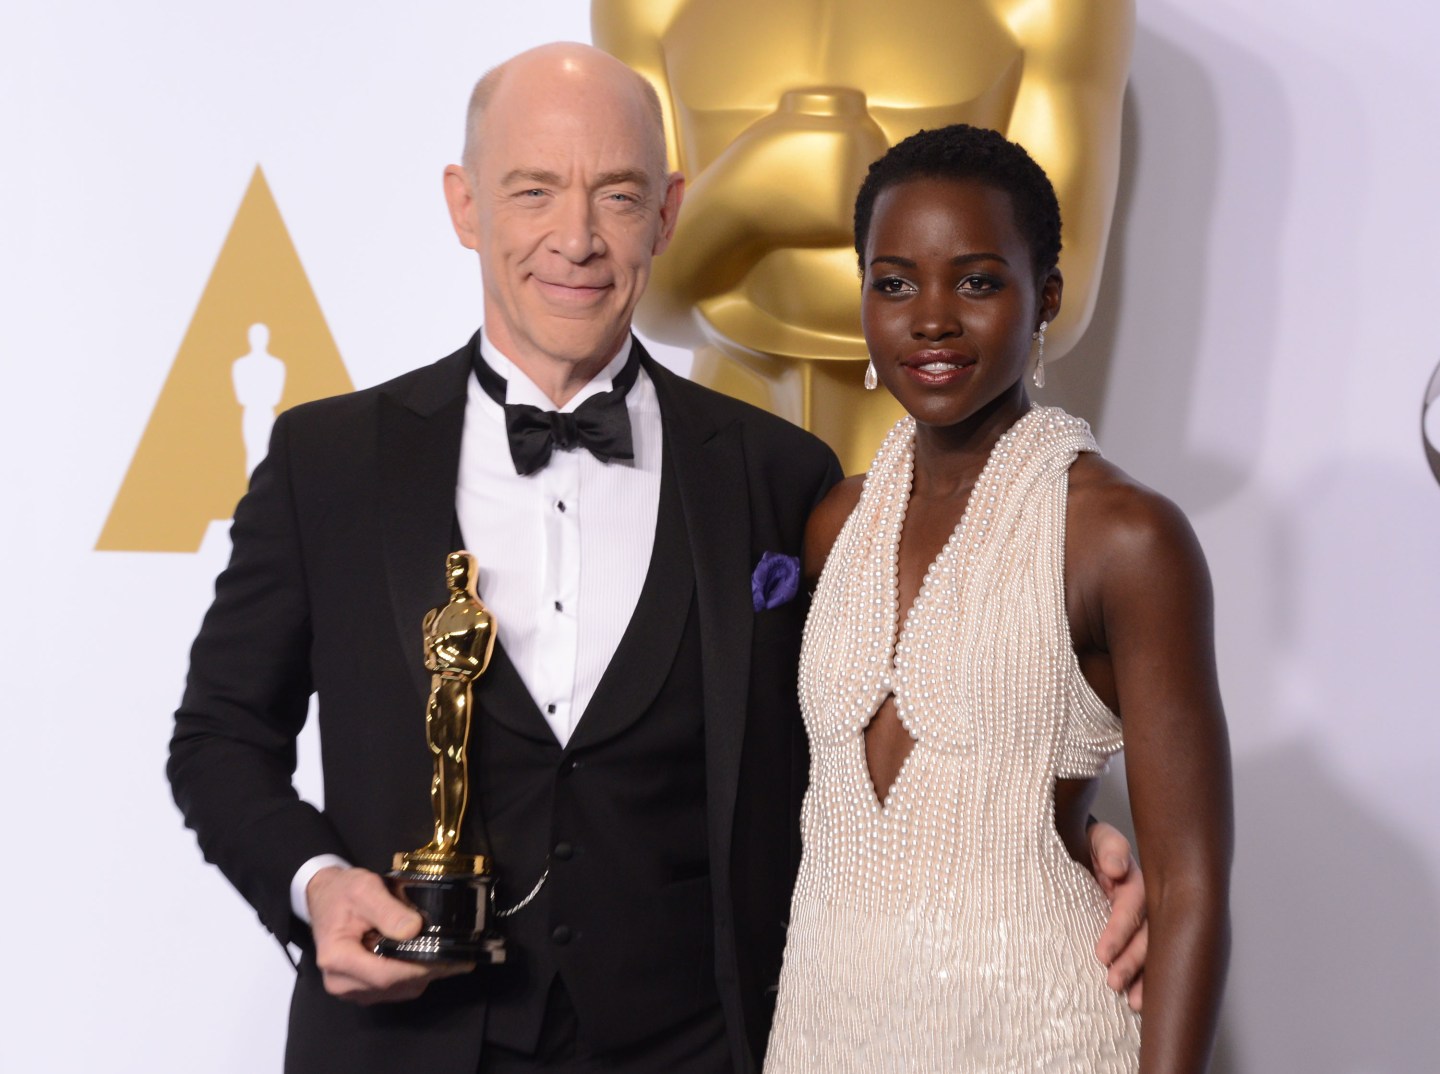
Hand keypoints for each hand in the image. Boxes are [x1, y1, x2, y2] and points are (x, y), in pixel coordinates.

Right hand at [306, 866, 473, 1004]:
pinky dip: (412, 976)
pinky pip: (393, 989)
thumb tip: (413, 930)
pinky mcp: (360, 989)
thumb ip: (388, 910)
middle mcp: (341, 981)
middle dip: (427, 971)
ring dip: (422, 975)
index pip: (385, 975)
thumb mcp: (365, 889)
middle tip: (457, 957)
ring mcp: (350, 989)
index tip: (446, 958)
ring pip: (397, 990)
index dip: (418, 968)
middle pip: (393, 985)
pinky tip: (426, 959)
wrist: (326, 897)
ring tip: (444, 955)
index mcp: (337, 957)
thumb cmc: (342, 892)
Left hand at [1088, 821, 1146, 1010]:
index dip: (1120, 931)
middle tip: (1114, 984)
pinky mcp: (1128, 936)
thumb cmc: (1085, 841)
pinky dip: (1141, 980)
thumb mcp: (1096, 835)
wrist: (1074, 845)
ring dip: (1143, 978)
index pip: (1133, 908)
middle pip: (1147, 936)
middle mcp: (1142, 905)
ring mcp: (1137, 922)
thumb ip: (1108, 847)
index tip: (1101, 955)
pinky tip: (1138, 1001)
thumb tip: (1116, 868)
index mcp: (1136, 881)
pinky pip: (1140, 959)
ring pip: (1149, 952)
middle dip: (1134, 963)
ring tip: (1132, 1003)